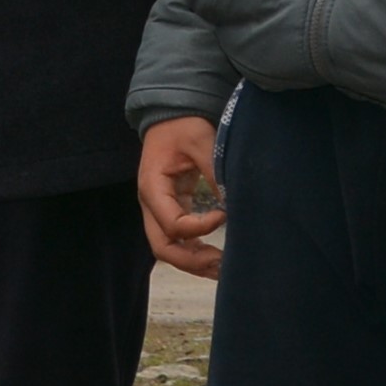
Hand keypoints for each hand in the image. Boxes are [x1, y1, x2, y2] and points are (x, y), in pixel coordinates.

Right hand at [138, 112, 225, 278]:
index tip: (224, 214)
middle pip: (163, 247)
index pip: (172, 224)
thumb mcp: (201, 141)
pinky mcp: (171, 208)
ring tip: (223, 270)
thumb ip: (215, 171)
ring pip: (170, 248)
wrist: (171, 115)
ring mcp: (159, 209)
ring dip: (194, 262)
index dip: (199, 228)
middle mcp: (151, 204)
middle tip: (223, 266)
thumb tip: (234, 202)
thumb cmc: (183, 125)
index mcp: (152, 188)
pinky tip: (215, 257)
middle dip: (192, 261)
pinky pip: (178, 239)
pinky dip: (195, 251)